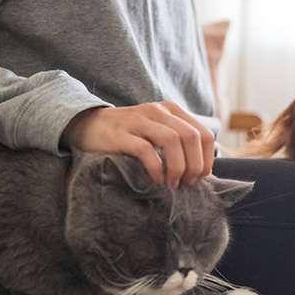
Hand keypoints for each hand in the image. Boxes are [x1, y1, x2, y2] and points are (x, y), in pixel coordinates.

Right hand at [60, 101, 214, 186]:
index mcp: (172, 111)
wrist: (88, 126)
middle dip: (194, 165)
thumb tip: (202, 170)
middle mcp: (158, 111)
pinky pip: (146, 150)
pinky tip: (156, 180)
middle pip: (191, 137)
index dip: (207, 158)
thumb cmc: (129, 136)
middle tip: (187, 183)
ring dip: (177, 167)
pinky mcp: (121, 134)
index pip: (204, 133)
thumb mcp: (158, 132)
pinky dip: (156, 168)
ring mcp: (139, 121)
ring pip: (173, 141)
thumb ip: (179, 143)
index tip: (200, 177)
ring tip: (173, 184)